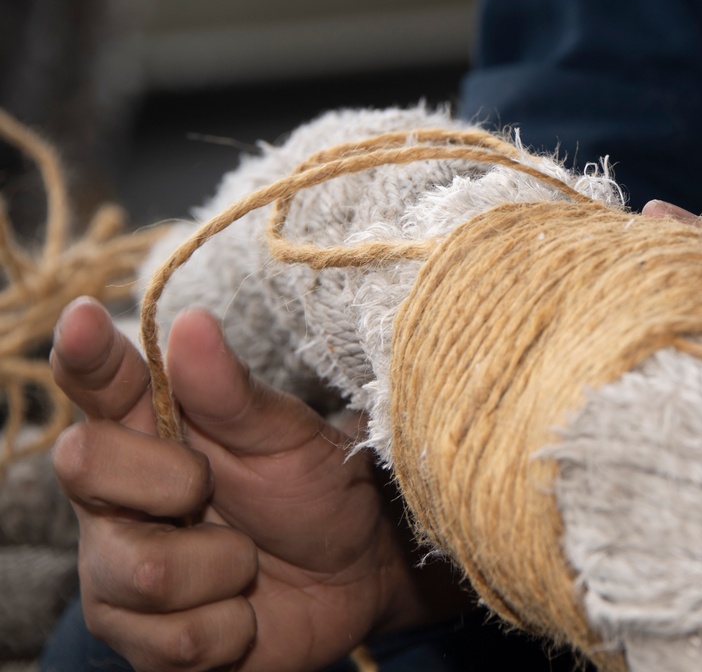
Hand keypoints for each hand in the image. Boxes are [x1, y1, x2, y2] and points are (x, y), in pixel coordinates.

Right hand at [50, 298, 464, 671]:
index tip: (84, 322)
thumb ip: (233, 393)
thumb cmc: (317, 489)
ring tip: (248, 560)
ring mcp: (119, 569)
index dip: (84, 355)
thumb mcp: (288, 437)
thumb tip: (190, 325)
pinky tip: (244, 611)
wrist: (356, 573)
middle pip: (86, 465)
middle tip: (216, 488)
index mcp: (150, 428)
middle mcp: (116, 495)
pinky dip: (235, 627)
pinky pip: (178, 640)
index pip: (97, 383)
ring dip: (225, 568)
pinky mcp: (142, 640)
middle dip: (176, 479)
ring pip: (143, 572)